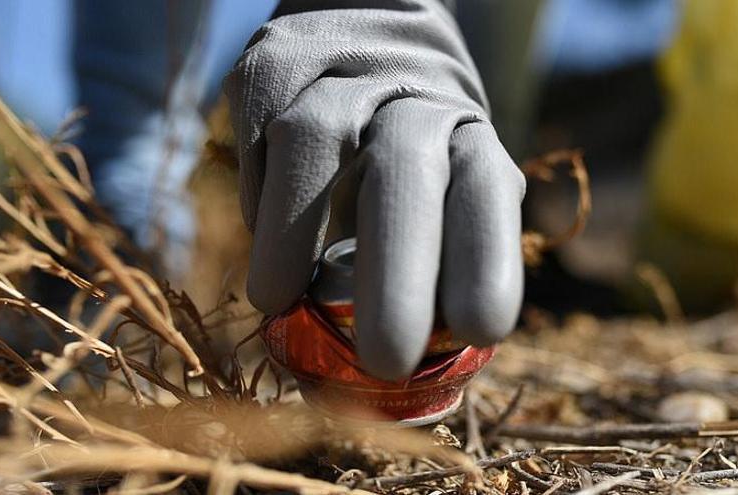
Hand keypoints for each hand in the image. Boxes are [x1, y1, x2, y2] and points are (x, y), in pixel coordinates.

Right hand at [225, 0, 524, 379]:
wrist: (372, 20)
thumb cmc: (410, 137)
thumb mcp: (448, 182)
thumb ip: (434, 252)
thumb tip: (404, 365)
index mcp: (468, 134)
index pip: (484, 193)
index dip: (483, 259)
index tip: (480, 331)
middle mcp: (411, 93)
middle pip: (405, 170)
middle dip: (397, 270)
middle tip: (385, 356)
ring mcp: (339, 70)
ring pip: (310, 140)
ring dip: (289, 231)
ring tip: (275, 299)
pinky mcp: (273, 59)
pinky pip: (255, 130)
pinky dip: (253, 195)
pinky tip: (262, 235)